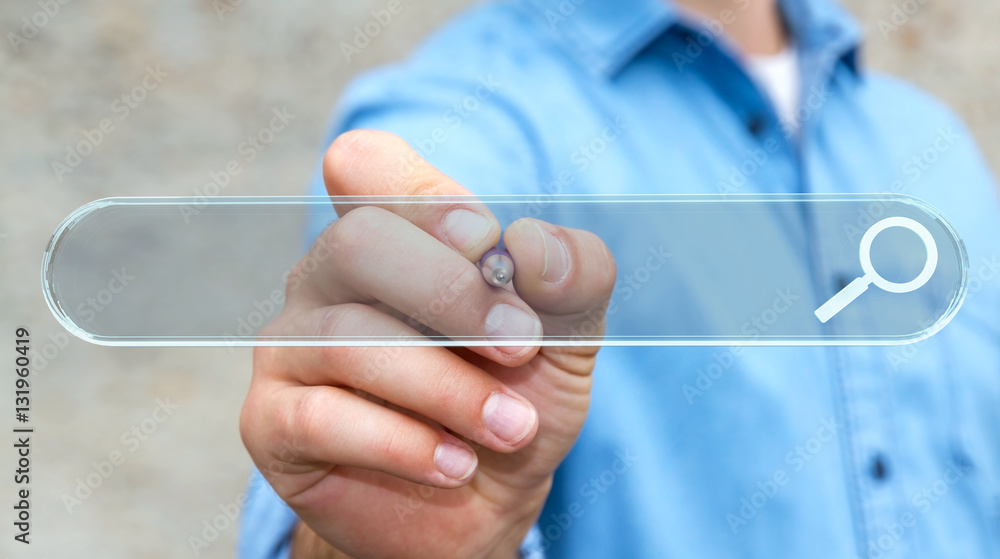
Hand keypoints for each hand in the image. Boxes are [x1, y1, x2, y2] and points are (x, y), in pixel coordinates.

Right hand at [240, 130, 616, 558]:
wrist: (479, 503)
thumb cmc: (512, 397)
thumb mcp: (567, 335)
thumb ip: (572, 277)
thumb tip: (534, 246)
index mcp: (390, 234)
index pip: (369, 167)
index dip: (427, 199)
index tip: (489, 245)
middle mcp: (326, 278)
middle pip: (357, 244)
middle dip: (451, 295)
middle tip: (520, 345)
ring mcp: (289, 347)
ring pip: (349, 338)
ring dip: (449, 388)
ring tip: (512, 429)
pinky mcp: (270, 421)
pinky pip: (323, 417)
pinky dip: (405, 444)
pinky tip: (455, 464)